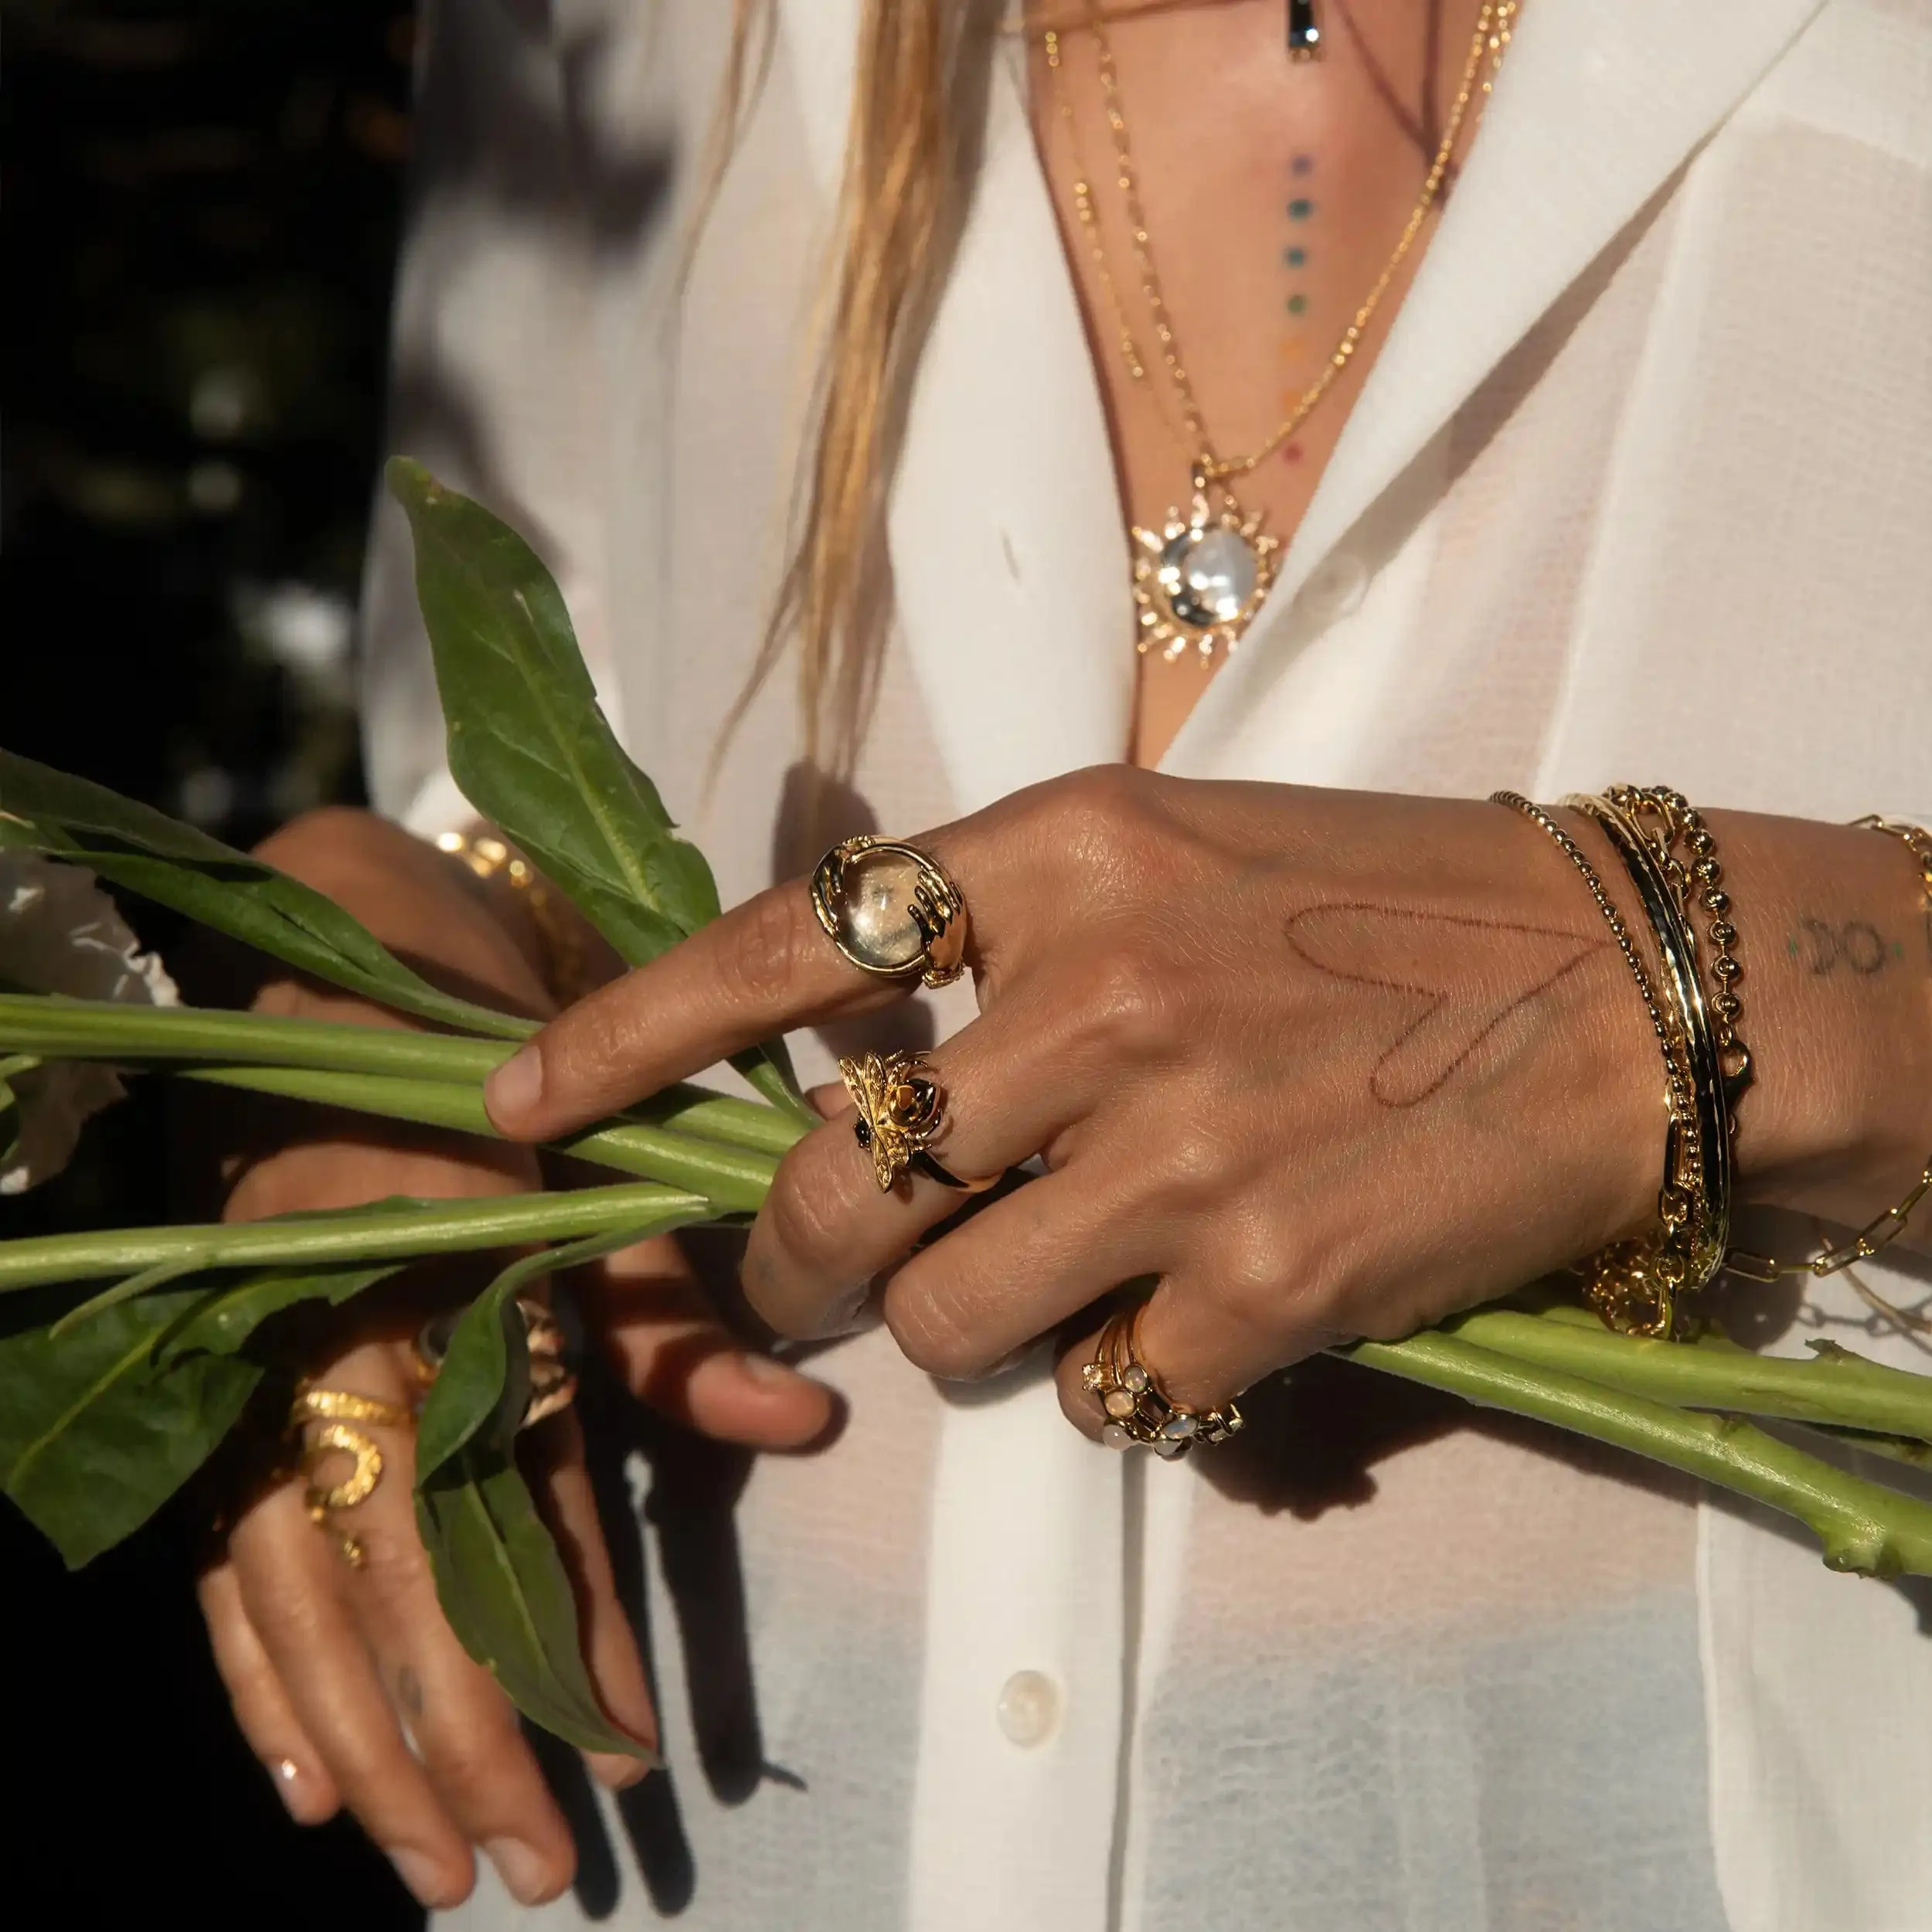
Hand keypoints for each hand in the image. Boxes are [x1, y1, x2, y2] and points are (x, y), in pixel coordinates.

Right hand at [191, 810, 830, 1910]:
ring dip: (355, 1734)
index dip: (544, 1628)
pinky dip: (257, 1662)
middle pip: (376, 1571)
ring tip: (421, 1860)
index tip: (619, 1746)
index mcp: (411, 1258)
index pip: (481, 1488)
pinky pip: (222, 1543)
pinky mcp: (211, 1369)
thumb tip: (790, 1425)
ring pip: (289, 1584)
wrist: (326, 928)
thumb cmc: (483, 1019)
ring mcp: (240, 1352)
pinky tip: (295, 1768)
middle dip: (451, 1731)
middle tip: (528, 1870)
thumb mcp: (593, 1140)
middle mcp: (307, 1322)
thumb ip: (669, 1295)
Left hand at [481, 769, 1931, 1433]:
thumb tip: (848, 1062)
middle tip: (808, 1282)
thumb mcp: (1173, 848)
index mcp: (1063, 850)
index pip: (780, 951)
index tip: (511, 1107)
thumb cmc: (1382, 902)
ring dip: (965, 1329)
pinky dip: (1130, 1379)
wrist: (1614, 983)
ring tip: (1055, 1285)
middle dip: (786, 1262)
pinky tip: (1204, 1317)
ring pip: (945, 1317)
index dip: (622, 1039)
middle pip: (834, 1184)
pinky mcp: (1267, 1284)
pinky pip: (1111, 1390)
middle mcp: (1100, 992)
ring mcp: (1180, 1147)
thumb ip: (1006, 933)